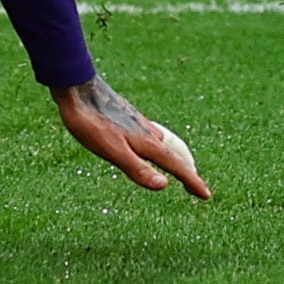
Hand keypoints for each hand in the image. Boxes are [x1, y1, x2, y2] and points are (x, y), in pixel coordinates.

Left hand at [53, 75, 209, 198]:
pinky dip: (160, 146)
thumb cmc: (92, 122)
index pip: (176, 166)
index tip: (206, 196)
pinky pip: (152, 135)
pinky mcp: (128, 116)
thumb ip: (138, 168)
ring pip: (164, 143)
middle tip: (196, 187)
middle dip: (187, 171)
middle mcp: (148, 131)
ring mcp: (138, 122)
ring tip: (177, 167)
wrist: (77, 88)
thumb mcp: (113, 151)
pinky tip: (149, 144)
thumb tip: (165, 185)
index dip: (192, 181)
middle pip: (174, 154)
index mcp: (147, 142)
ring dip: (174, 158)